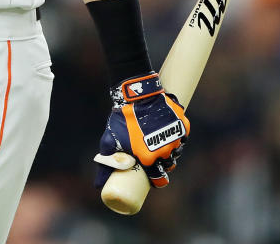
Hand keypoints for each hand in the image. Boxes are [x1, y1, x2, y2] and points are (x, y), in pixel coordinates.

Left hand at [93, 72, 188, 188]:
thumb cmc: (122, 119)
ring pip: (177, 150)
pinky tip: (169, 132)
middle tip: (155, 158)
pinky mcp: (183, 125)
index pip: (159, 179)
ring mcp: (176, 137)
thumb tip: (97, 185)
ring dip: (171, 150)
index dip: (157, 181)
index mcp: (150, 158)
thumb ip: (106, 164)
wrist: (137, 94)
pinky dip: (177, 135)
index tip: (153, 178)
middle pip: (169, 164)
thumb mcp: (110, 141)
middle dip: (163, 164)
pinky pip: (182, 135)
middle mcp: (166, 150)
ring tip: (161, 144)